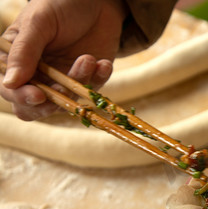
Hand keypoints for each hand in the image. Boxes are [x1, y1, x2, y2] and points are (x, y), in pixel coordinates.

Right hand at [0, 0, 126, 119]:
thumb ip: (24, 51)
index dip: (21, 97)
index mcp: (16, 59)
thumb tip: (10, 83)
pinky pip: (93, 90)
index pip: (10, 89)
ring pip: (67, 101)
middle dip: (51, 102)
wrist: (97, 0)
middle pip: (36, 106)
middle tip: (66, 89)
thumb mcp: (39, 22)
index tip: (38, 96)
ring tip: (88, 59)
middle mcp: (37, 74)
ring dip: (79, 83)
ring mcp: (63, 79)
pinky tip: (103, 63)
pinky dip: (99, 79)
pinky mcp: (88, 79)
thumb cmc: (61, 3)